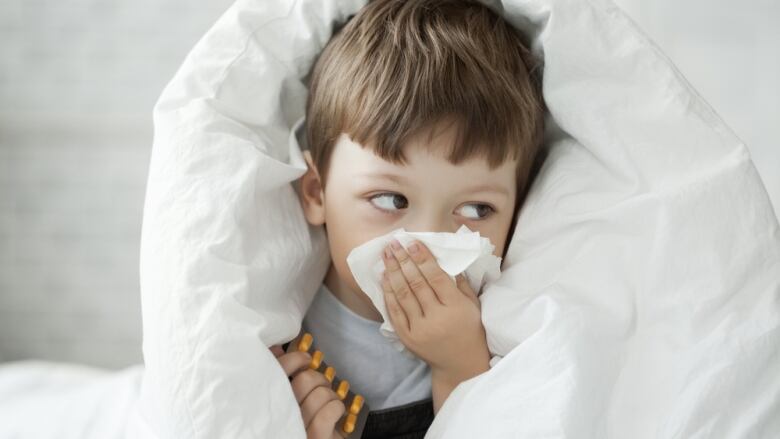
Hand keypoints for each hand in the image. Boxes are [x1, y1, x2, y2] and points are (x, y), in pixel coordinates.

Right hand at [271, 345, 344, 438]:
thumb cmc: (303, 421)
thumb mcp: (288, 400)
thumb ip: (280, 376)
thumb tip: (276, 348)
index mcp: (272, 404)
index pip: (278, 372)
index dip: (293, 359)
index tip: (305, 358)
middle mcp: (280, 418)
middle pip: (305, 380)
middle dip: (319, 378)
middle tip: (321, 385)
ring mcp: (298, 430)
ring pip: (320, 394)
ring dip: (330, 395)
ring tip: (328, 403)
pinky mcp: (316, 438)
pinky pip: (329, 412)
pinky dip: (337, 407)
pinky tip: (336, 412)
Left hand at [380, 239, 489, 379]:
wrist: (460, 365)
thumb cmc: (470, 330)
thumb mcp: (473, 305)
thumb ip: (460, 283)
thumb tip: (443, 259)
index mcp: (455, 307)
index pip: (436, 277)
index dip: (423, 259)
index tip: (412, 243)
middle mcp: (436, 318)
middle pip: (416, 284)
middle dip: (403, 261)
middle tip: (394, 244)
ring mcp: (420, 329)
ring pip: (403, 295)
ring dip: (393, 272)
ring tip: (386, 255)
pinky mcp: (407, 337)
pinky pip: (395, 311)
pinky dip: (388, 293)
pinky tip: (384, 277)